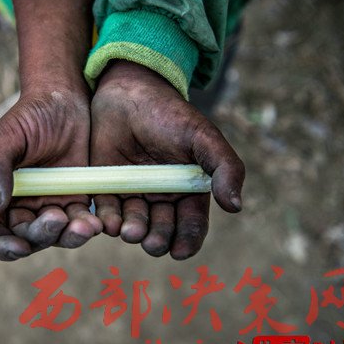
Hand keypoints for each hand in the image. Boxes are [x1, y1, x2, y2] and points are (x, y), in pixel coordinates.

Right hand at [0, 0, 98, 260]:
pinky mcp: (75, 202)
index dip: (2, 246)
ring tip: (85, 225)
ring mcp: (48, 206)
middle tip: (58, 217)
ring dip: (68, 237)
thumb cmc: (30, 115)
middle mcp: (20, 207)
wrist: (65, 100)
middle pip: (26, 239)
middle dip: (42, 235)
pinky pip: (79, 224)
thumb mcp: (7, 138)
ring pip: (56, 237)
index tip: (21, 247)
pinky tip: (96, 221)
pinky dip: (87, 227)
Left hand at [90, 61, 244, 259]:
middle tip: (152, 242)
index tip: (179, 251)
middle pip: (161, 231)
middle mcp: (161, 197)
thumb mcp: (202, 137)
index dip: (187, 241)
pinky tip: (111, 223)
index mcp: (188, 190)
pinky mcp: (107, 187)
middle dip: (158, 240)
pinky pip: (108, 212)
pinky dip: (109, 221)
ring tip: (131, 231)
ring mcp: (133, 194)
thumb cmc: (170, 114)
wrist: (128, 92)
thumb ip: (224, 167)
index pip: (190, 224)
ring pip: (135, 225)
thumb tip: (236, 206)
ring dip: (134, 233)